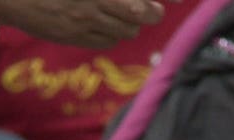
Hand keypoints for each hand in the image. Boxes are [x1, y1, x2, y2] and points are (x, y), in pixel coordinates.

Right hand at [0, 0, 166, 48]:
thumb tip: (139, 3)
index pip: (138, 4)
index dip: (152, 7)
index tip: (159, 7)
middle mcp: (94, 4)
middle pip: (140, 16)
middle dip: (150, 13)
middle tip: (152, 11)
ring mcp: (84, 22)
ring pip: (126, 31)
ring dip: (130, 24)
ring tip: (121, 15)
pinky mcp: (74, 38)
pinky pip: (107, 42)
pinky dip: (112, 35)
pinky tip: (103, 24)